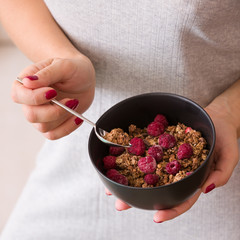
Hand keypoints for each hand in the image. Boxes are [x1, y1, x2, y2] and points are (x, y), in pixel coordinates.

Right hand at [12, 55, 94, 139]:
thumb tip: (27, 82)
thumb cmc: (74, 69)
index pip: (19, 95)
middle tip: (71, 100)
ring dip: (63, 117)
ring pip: (43, 127)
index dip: (35, 97)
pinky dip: (67, 128)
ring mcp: (41, 114)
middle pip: (31, 115)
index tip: (53, 92)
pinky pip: (54, 135)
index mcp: (27, 83)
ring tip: (75, 103)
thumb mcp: (64, 66)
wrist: (86, 80)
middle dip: (54, 111)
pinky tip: (77, 117)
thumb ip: (47, 73)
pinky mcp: (52, 124)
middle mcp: (30, 101)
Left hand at [107, 97, 238, 222]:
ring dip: (129, 181)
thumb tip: (205, 190)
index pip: (181, 199)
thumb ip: (221, 174)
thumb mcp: (229, 155)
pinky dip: (133, 158)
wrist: (214, 116)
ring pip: (146, 173)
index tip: (156, 217)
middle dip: (138, 199)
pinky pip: (146, 153)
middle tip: (121, 204)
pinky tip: (119, 163)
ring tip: (112, 187)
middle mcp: (176, 171)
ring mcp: (167, 159)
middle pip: (157, 189)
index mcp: (193, 179)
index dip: (170, 210)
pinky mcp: (160, 146)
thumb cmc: (224, 136)